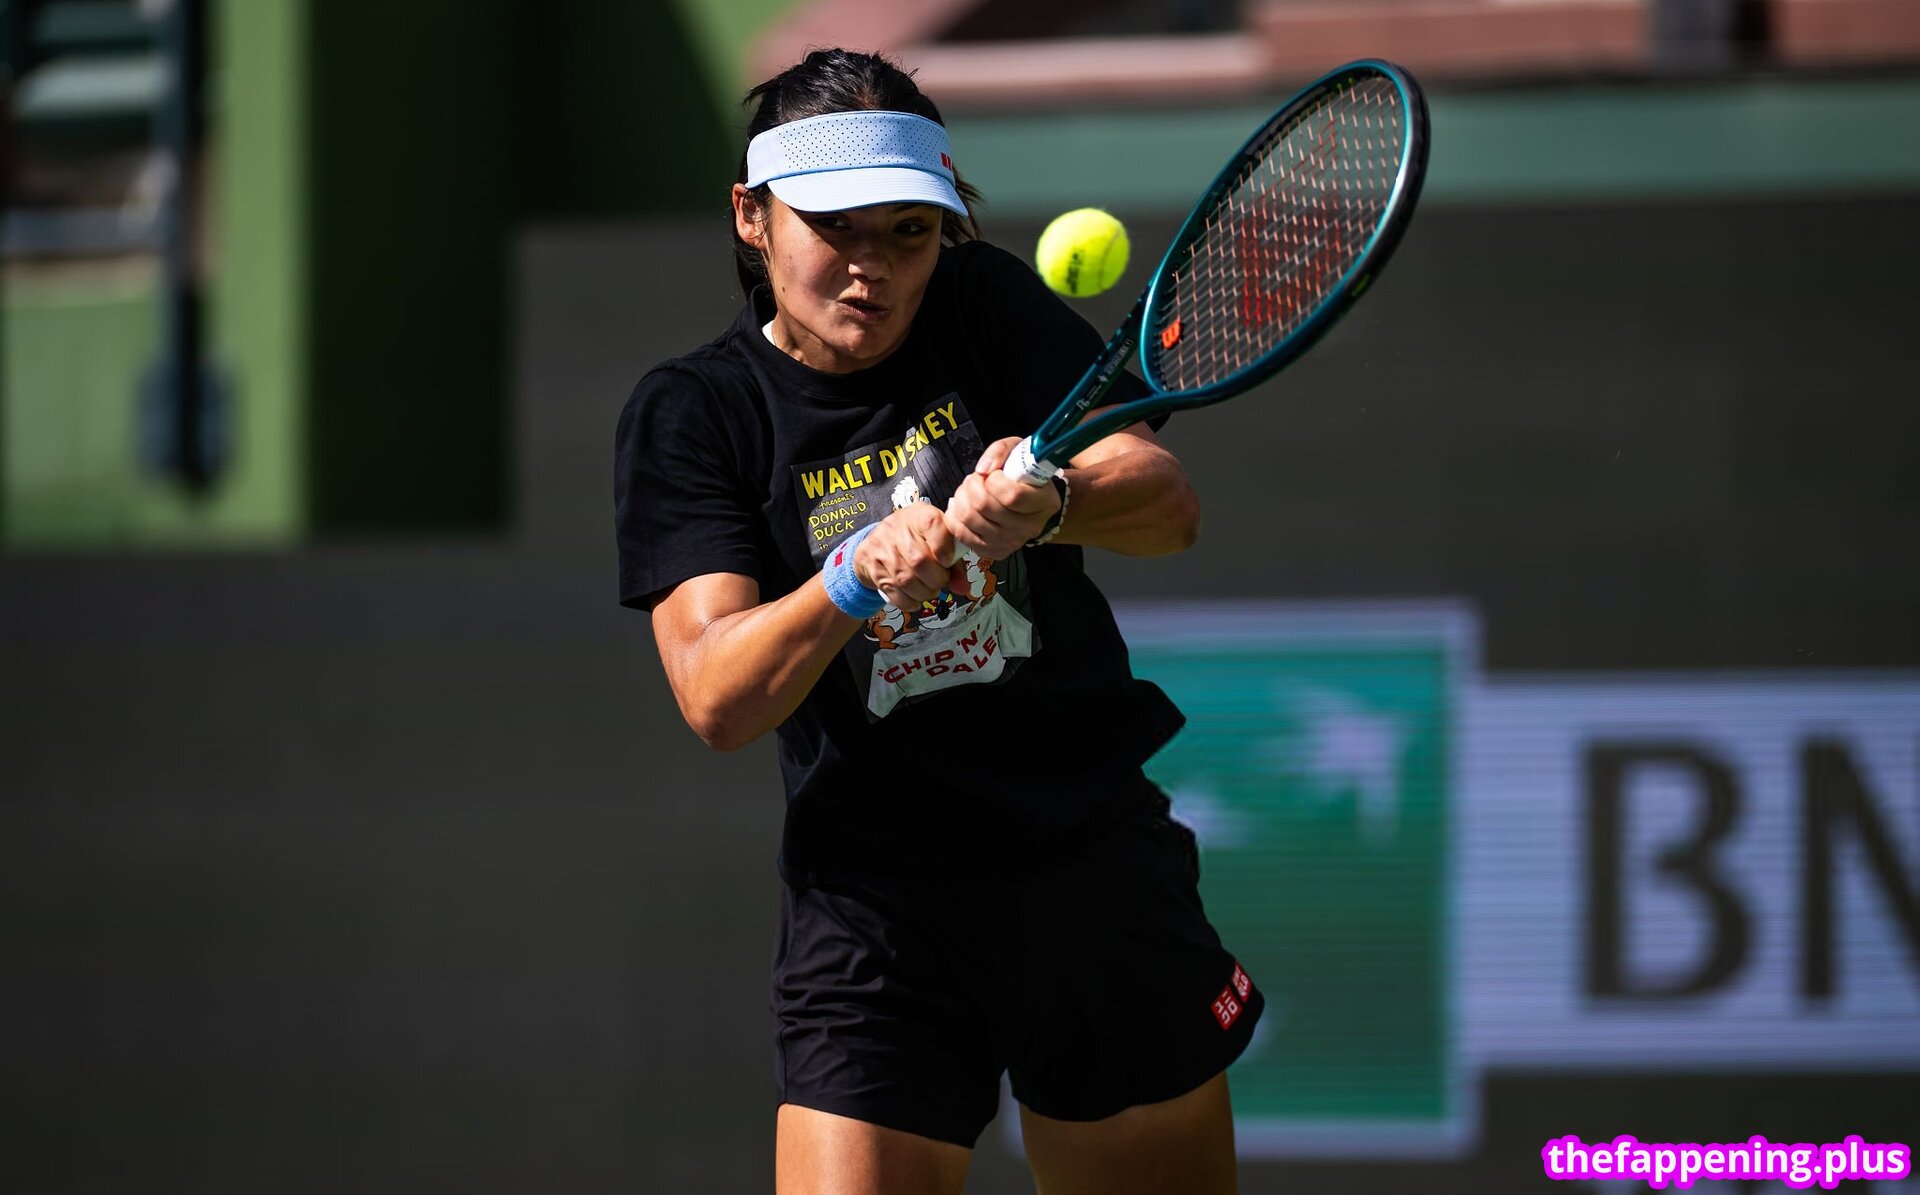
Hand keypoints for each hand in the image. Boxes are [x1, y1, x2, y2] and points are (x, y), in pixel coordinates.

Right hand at [854, 503, 966, 609]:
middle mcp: (897, 528)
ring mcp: (882, 548)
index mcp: (920, 515)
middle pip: (920, 560)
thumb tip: (963, 589)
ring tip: (929, 589)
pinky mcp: (873, 567)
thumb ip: (954, 563)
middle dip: (937, 579)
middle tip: (940, 581)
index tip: (948, 561)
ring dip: (924, 592)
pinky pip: (893, 592)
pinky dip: (909, 602)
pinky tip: (914, 598)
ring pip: (906, 580)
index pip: (933, 525)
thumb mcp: (938, 540)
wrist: (878, 541)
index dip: (944, 548)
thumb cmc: (916, 539)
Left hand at [944, 437, 1063, 559]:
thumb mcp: (1018, 450)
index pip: (1012, 495)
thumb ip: (1001, 451)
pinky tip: (963, 506)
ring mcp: (1012, 542)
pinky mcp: (994, 551)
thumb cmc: (1023, 474)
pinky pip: (962, 534)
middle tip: (976, 479)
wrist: (1029, 499)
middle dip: (972, 486)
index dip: (994, 481)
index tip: (994, 474)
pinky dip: (955, 516)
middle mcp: (1030, 526)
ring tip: (969, 491)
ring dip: (961, 498)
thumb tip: (983, 469)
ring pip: (970, 519)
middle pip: (985, 507)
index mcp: (1044, 502)